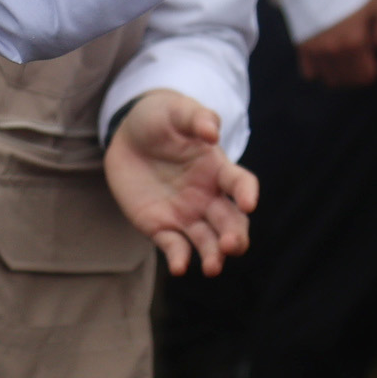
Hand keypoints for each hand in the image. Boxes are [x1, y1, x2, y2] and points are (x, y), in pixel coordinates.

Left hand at [104, 93, 255, 275]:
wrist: (128, 136)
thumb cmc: (160, 119)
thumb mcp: (176, 110)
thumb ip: (196, 118)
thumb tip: (212, 131)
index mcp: (217, 169)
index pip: (240, 184)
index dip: (247, 193)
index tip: (249, 203)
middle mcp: (208, 197)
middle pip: (230, 221)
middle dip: (235, 235)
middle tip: (231, 245)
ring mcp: (186, 214)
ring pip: (207, 241)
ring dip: (213, 255)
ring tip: (213, 267)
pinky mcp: (161, 227)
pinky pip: (175, 246)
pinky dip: (179, 258)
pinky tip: (179, 267)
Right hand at [297, 0, 376, 90]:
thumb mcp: (376, 6)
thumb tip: (375, 49)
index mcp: (355, 42)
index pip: (367, 76)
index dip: (372, 71)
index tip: (370, 59)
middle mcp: (335, 52)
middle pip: (348, 82)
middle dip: (356, 76)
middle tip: (358, 62)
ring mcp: (316, 51)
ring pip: (329, 81)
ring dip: (338, 76)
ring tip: (342, 62)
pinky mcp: (302, 48)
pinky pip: (310, 74)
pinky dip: (318, 71)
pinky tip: (324, 59)